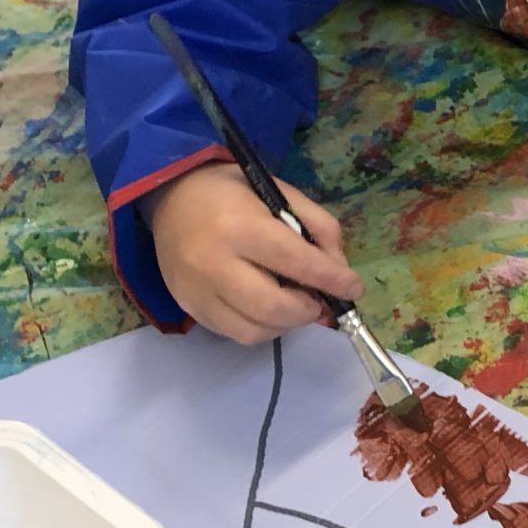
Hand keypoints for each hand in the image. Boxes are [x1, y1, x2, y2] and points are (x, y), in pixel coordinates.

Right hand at [144, 164, 363, 343]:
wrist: (172, 197)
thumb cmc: (233, 193)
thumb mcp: (282, 194)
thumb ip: (318, 227)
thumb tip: (339, 271)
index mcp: (240, 226)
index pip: (296, 262)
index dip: (332, 280)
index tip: (354, 288)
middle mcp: (213, 262)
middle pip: (272, 306)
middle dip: (308, 310)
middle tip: (319, 300)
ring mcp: (196, 290)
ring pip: (253, 330)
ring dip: (286, 324)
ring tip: (294, 303)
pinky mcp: (187, 306)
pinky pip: (233, 333)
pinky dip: (261, 327)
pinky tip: (267, 308)